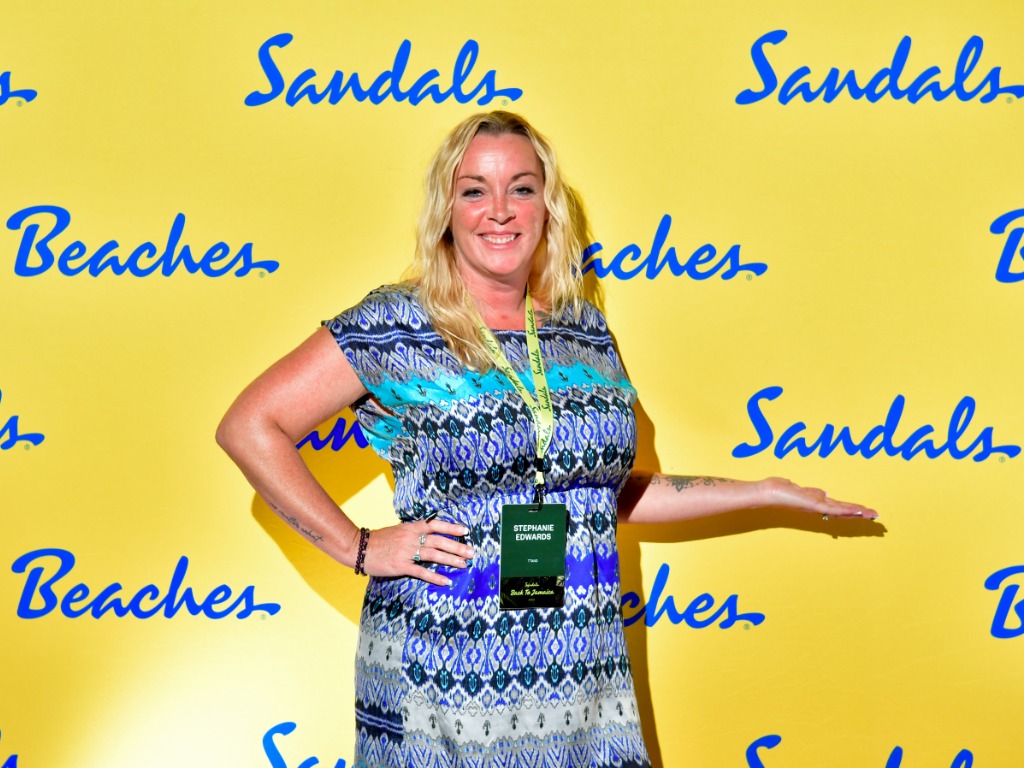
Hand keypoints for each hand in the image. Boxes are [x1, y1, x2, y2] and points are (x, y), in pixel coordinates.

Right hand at [361, 517, 474, 585]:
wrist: (360, 547)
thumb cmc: (380, 539)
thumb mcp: (399, 530)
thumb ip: (414, 532)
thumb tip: (429, 534)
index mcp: (411, 527)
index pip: (436, 525)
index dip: (452, 527)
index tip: (466, 530)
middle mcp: (412, 538)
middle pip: (439, 541)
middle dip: (457, 547)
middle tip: (471, 552)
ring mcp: (407, 552)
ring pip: (434, 555)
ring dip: (451, 560)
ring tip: (464, 565)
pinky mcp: (401, 566)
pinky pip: (421, 572)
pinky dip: (435, 577)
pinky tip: (446, 581)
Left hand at [758, 477, 877, 519]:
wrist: (767, 493)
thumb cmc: (779, 491)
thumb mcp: (799, 489)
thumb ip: (812, 492)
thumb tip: (824, 493)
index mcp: (816, 503)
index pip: (838, 507)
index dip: (852, 509)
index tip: (865, 511)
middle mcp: (817, 507)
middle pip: (843, 510)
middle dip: (859, 513)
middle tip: (875, 516)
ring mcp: (816, 507)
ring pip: (841, 510)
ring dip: (857, 512)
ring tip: (871, 514)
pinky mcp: (813, 505)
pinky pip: (832, 507)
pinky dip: (845, 509)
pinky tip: (856, 510)